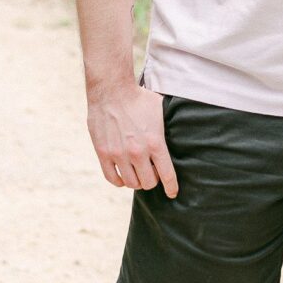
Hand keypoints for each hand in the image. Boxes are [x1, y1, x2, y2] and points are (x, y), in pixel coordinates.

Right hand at [87, 81, 177, 196]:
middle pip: (149, 183)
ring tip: (138, 172)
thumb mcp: (160, 110)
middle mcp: (137, 152)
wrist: (111, 89)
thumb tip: (178, 132)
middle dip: (153, 180)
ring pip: (131, 183)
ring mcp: (119, 154)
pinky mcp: (103, 153)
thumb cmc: (138, 97)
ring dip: (137, 180)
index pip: (167, 175)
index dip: (171, 187)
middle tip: (152, 173)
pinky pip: (112, 178)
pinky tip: (124, 175)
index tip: (173, 193)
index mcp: (155, 143)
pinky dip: (120, 181)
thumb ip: (165, 128)